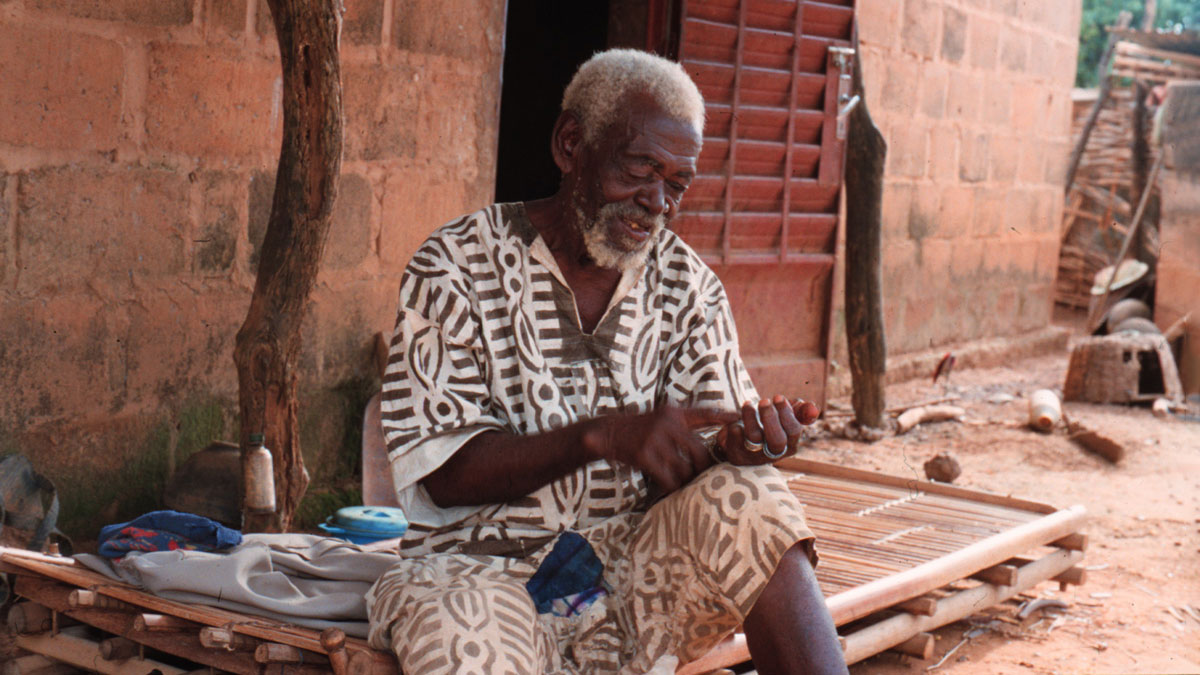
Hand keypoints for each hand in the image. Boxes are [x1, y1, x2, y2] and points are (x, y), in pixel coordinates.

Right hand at [581, 406, 739, 493]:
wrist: (608, 433)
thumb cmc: (639, 428)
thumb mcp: (661, 417)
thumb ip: (683, 423)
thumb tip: (708, 436)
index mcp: (673, 414)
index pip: (703, 414)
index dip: (722, 416)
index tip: (738, 419)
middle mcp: (667, 424)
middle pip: (698, 451)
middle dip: (703, 468)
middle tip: (705, 477)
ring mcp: (655, 440)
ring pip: (683, 468)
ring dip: (686, 480)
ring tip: (686, 485)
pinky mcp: (645, 455)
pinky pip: (667, 477)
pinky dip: (671, 486)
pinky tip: (670, 489)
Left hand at [718, 396, 819, 464]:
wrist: (740, 440)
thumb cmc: (768, 425)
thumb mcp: (785, 416)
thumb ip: (801, 411)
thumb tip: (813, 409)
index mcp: (789, 445)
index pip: (793, 431)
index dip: (786, 413)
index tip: (778, 397)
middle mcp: (774, 454)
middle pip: (777, 440)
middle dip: (770, 418)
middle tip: (764, 401)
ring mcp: (755, 457)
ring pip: (755, 438)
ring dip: (751, 417)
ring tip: (748, 404)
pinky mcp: (737, 456)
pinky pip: (736, 440)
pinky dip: (736, 426)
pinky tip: (736, 420)